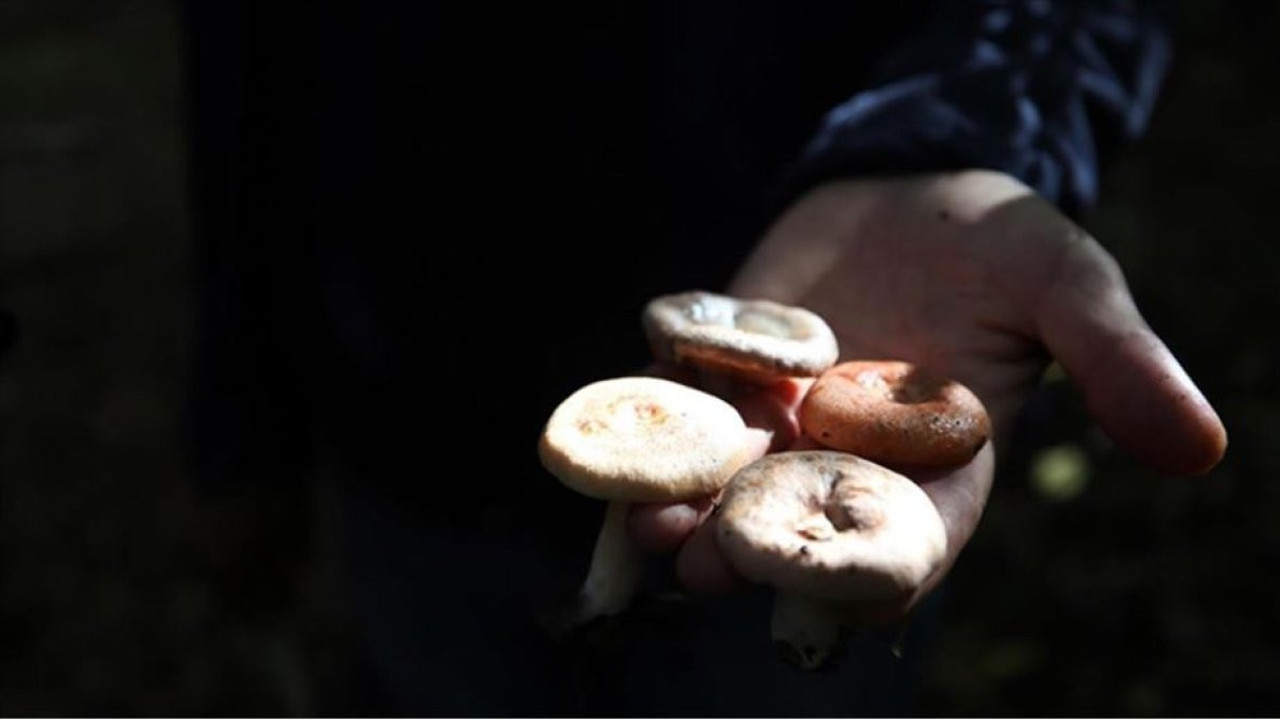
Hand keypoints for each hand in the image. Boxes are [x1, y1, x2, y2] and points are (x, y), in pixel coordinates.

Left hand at [629, 169, 1227, 622]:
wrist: (905, 185)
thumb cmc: (996, 239)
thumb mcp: (1063, 285)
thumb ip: (1114, 360)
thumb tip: (1201, 447)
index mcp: (937, 473)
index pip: (908, 547)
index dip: (876, 571)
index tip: (839, 583)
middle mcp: (846, 468)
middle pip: (798, 534)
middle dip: (756, 555)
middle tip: (712, 566)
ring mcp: (777, 433)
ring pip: (724, 493)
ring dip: (683, 515)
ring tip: (647, 526)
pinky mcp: (722, 388)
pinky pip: (678, 425)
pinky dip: (647, 439)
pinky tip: (607, 449)